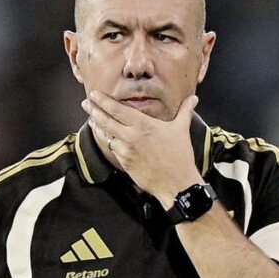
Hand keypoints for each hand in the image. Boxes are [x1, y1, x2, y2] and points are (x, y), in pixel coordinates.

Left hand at [82, 91, 202, 207]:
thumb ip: (184, 111)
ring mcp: (126, 150)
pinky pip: (113, 149)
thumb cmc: (180, 155)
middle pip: (106, 120)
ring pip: (106, 135)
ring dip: (98, 126)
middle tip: (85, 102)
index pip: (117, 109)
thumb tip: (193, 98)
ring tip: (91, 119)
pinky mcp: (124, 163)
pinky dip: (107, 141)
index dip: (103, 101)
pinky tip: (105, 137)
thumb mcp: (181, 129)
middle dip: (94, 110)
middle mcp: (131, 136)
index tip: (94, 95)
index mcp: (143, 124)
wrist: (176, 183)